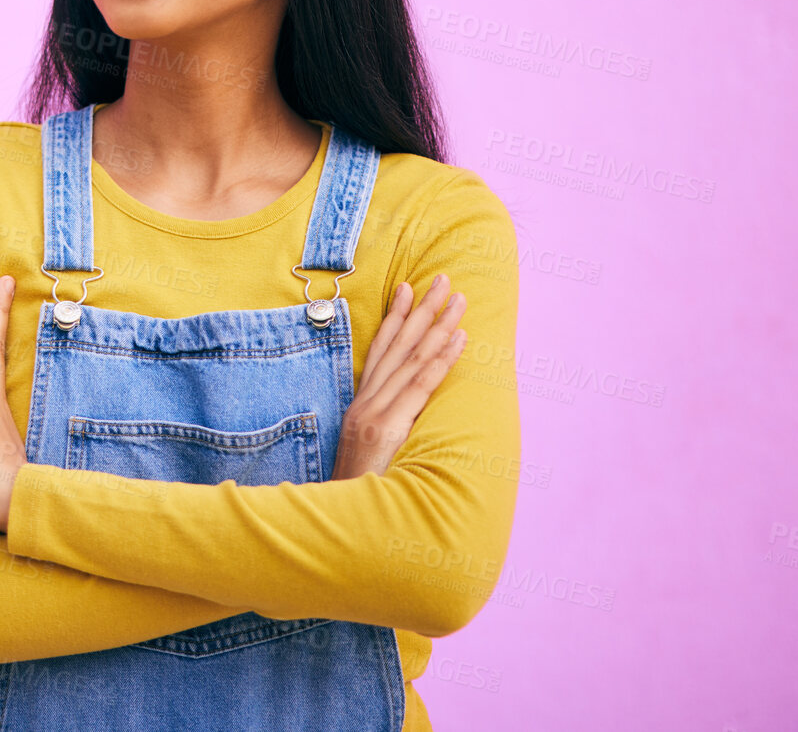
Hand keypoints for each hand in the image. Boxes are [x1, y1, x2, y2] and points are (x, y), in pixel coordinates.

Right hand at [330, 274, 466, 480]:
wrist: (340, 518)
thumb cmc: (359, 491)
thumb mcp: (368, 453)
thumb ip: (382, 427)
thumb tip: (406, 415)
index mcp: (360, 407)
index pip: (379, 352)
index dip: (394, 318)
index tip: (406, 289)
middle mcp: (365, 403)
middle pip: (397, 346)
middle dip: (421, 310)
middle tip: (442, 280)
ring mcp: (375, 414)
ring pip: (412, 360)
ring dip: (438, 326)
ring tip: (458, 301)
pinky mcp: (387, 428)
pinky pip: (420, 387)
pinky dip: (440, 360)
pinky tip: (458, 340)